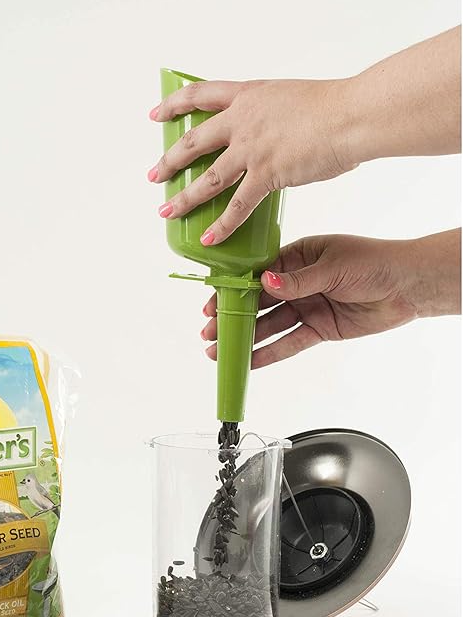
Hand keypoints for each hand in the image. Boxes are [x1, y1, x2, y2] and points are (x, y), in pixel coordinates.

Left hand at [148, 77, 355, 243]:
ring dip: (184, 198)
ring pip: (207, 178)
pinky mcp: (267, 174)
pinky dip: (222, 225)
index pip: (200, 94)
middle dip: (170, 161)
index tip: (156, 114)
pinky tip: (209, 239)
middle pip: (194, 141)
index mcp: (249, 96)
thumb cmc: (335, 105)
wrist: (351, 115)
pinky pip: (238, 206)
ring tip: (167, 211)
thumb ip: (273, 116)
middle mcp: (243, 120)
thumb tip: (274, 136)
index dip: (174, 105)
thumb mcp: (291, 99)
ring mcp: (252, 148)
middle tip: (154, 176)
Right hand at [199, 231, 460, 366]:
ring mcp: (307, 305)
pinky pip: (290, 342)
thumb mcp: (332, 266)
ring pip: (269, 324)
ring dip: (245, 337)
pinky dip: (270, 352)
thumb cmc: (374, 262)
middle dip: (232, 316)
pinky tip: (249, 360)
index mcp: (297, 256)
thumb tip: (266, 282)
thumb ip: (297, 280)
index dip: (233, 289)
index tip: (213, 301)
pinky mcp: (319, 328)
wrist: (408, 286)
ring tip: (219, 350)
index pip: (256, 273)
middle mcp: (298, 281)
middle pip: (258, 301)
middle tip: (209, 331)